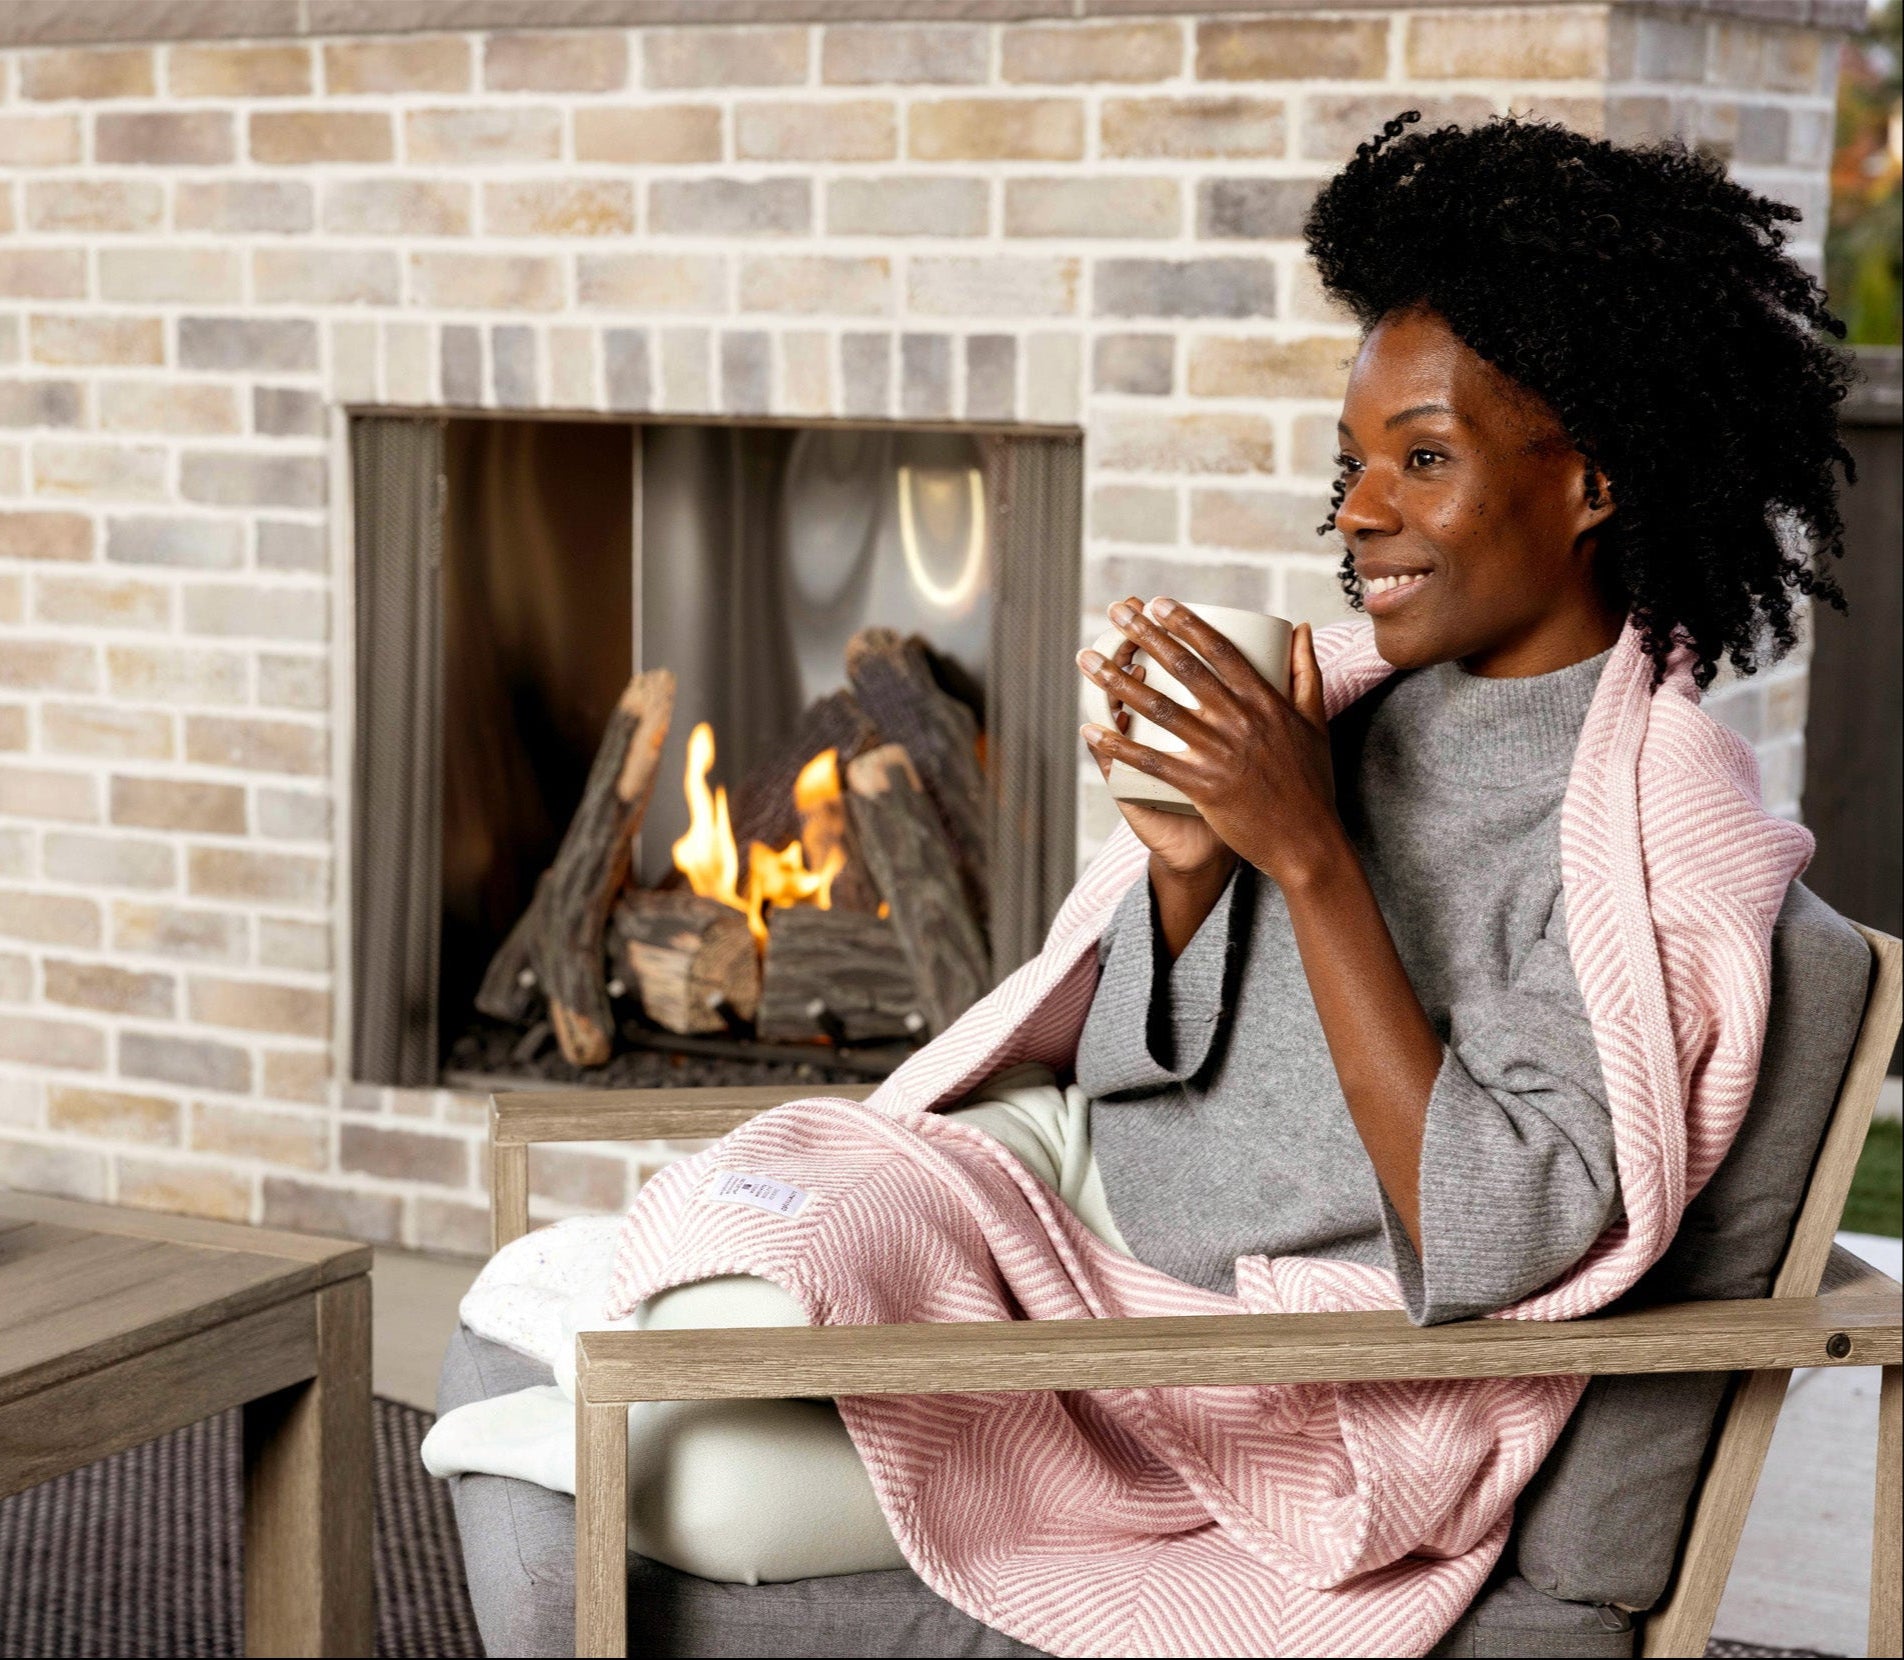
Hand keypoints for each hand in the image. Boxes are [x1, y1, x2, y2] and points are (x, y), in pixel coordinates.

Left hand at [1079, 597, 1341, 889]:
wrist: (1307, 842)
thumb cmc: (1311, 781)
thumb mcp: (1315, 720)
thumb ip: (1306, 671)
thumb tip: (1299, 626)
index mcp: (1265, 701)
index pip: (1220, 650)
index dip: (1186, 623)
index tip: (1158, 602)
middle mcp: (1240, 721)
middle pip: (1184, 669)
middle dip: (1145, 636)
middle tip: (1117, 612)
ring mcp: (1220, 753)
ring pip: (1159, 709)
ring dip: (1118, 681)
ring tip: (1087, 660)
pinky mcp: (1203, 787)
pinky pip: (1151, 762)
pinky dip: (1118, 746)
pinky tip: (1089, 729)